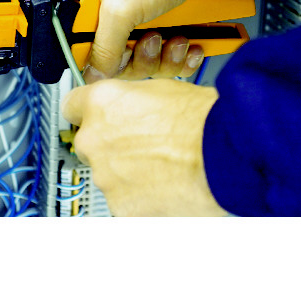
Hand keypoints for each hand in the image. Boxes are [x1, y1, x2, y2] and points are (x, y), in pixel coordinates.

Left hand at [61, 78, 226, 216]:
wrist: (228, 153)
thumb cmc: (203, 119)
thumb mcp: (159, 90)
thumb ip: (128, 101)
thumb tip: (125, 110)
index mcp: (101, 103)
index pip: (72, 106)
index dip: (87, 112)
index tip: (96, 119)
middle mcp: (94, 139)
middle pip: (90, 143)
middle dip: (110, 145)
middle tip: (142, 147)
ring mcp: (106, 177)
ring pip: (108, 175)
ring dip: (127, 174)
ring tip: (163, 168)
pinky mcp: (122, 209)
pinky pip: (124, 203)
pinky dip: (140, 199)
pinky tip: (166, 188)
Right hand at [82, 0, 224, 82]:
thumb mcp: (120, 9)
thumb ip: (102, 47)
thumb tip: (94, 74)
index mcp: (97, 9)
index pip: (87, 51)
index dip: (102, 62)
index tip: (119, 58)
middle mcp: (120, 20)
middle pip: (121, 65)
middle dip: (143, 58)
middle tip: (153, 38)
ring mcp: (147, 28)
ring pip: (150, 67)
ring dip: (167, 58)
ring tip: (178, 37)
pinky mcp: (172, 34)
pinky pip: (173, 65)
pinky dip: (184, 59)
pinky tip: (192, 44)